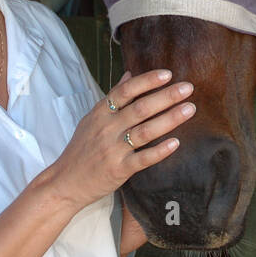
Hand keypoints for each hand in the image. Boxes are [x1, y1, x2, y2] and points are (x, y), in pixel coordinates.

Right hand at [41, 69, 194, 210]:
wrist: (65, 182)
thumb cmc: (81, 149)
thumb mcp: (92, 119)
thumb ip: (112, 97)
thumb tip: (129, 74)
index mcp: (100, 113)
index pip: (125, 90)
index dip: (147, 81)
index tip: (167, 74)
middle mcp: (107, 128)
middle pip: (140, 108)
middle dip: (166, 96)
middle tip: (188, 88)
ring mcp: (113, 149)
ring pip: (145, 131)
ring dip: (170, 119)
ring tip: (190, 109)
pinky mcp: (119, 169)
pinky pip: (143, 158)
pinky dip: (160, 151)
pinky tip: (176, 143)